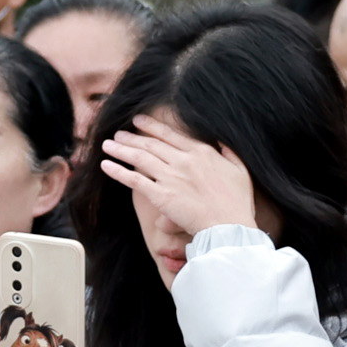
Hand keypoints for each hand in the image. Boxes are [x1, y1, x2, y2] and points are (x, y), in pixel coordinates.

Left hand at [98, 121, 262, 241]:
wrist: (229, 225)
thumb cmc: (237, 202)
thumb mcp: (240, 170)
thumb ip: (230, 152)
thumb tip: (222, 142)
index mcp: (201, 152)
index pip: (170, 134)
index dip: (152, 126)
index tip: (139, 120)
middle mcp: (183, 160)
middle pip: (151, 144)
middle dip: (132, 137)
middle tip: (118, 133)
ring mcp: (171, 177)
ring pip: (139, 157)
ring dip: (121, 149)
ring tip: (107, 144)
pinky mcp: (161, 195)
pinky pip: (134, 180)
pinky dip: (118, 171)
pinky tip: (106, 165)